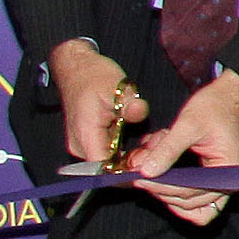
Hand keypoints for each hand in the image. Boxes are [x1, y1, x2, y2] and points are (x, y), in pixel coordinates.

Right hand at [48, 40, 145, 174]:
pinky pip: (112, 152)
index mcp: (85, 135)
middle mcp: (82, 146)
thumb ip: (129, 102)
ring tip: (157, 138)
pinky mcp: (93, 140)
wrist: (77, 68)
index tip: (153, 158)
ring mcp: (86, 144)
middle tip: (161, 143)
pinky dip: (130, 149)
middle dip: (139, 160)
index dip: (130, 169)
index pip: (106, 168)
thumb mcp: (115, 84)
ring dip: (137, 154)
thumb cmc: (93, 76)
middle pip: (112, 167)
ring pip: (114, 161)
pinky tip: (147, 138)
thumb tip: (139, 112)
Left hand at [123, 70, 238, 225]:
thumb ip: (167, 150)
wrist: (230, 94)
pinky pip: (191, 196)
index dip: (163, 188)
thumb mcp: (188, 125)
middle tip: (138, 176)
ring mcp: (219, 182)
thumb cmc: (216, 106)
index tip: (140, 178)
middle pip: (190, 204)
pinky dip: (173, 189)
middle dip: (161, 190)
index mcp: (227, 170)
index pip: (192, 192)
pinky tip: (160, 173)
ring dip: (165, 191)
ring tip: (150, 167)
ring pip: (189, 205)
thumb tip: (146, 171)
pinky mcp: (209, 177)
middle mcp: (227, 182)